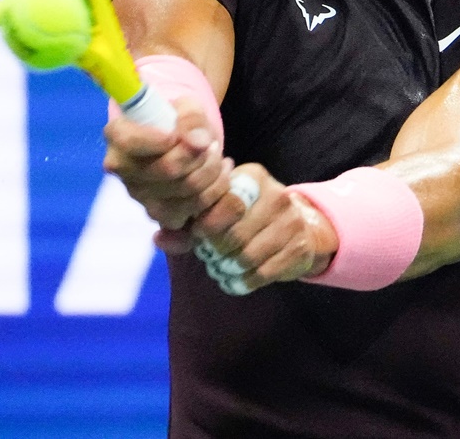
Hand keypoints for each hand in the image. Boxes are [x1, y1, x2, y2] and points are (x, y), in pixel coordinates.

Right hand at [102, 97, 230, 231]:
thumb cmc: (177, 119)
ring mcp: (140, 196)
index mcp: (118, 135)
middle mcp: (123, 170)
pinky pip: (193, 209)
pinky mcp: (159, 214)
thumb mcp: (186, 106)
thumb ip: (191, 118)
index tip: (178, 134)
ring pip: (185, 190)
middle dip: (199, 154)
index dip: (159, 140)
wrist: (180, 142)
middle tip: (211, 143)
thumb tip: (198, 141)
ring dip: (211, 171)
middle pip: (167, 169)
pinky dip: (216, 191)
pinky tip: (220, 173)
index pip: (130, 142)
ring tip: (218, 154)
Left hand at [191, 163, 339, 294]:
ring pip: (249, 256)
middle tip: (209, 257)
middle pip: (237, 233)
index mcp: (252, 177)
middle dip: (217, 251)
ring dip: (228, 269)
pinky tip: (236, 280)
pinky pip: (264, 273)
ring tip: (221, 269)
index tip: (199, 236)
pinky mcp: (300, 248)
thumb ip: (186, 223)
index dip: (208, 224)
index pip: (227, 202)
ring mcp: (292, 222)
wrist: (300, 227)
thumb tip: (159, 239)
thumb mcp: (219, 210)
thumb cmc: (247, 216)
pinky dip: (244, 282)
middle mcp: (276, 195)